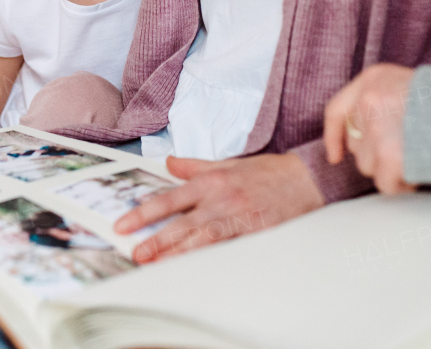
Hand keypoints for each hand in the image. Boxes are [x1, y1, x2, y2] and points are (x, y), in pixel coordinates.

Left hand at [114, 153, 323, 263]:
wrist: (306, 179)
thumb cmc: (267, 172)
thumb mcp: (228, 163)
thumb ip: (195, 166)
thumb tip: (168, 163)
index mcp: (212, 180)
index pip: (170, 198)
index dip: (145, 213)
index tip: (124, 224)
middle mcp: (222, 198)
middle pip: (182, 222)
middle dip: (157, 239)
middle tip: (135, 252)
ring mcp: (239, 217)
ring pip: (202, 238)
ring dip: (178, 252)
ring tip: (157, 264)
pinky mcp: (256, 232)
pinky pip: (229, 248)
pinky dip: (211, 258)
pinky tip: (195, 267)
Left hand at [323, 64, 416, 194]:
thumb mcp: (408, 86)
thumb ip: (382, 102)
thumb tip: (360, 136)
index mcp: (373, 78)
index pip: (336, 110)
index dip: (334, 136)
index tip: (335, 155)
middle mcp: (368, 100)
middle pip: (356, 144)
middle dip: (376, 154)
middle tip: (407, 150)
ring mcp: (376, 127)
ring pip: (367, 165)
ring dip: (389, 169)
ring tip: (417, 157)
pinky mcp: (388, 155)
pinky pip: (383, 182)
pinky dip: (400, 184)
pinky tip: (419, 171)